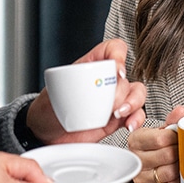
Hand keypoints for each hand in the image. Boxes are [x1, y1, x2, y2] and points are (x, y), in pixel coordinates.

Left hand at [28, 39, 147, 143]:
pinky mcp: (117, 118)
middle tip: (109, 104)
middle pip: (126, 76)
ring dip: (133, 103)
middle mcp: (105, 81)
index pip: (112, 49)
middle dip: (121, 91)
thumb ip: (72, 87)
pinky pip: (137, 115)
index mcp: (91, 65)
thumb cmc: (49, 107)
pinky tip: (128, 125)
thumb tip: (90, 88)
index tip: (117, 71)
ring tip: (118, 114)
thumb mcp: (54, 92)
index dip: (118, 55)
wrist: (46, 133)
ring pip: (137, 93)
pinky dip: (137, 119)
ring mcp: (113, 100)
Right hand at [128, 106, 183, 182]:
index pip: (159, 139)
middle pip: (166, 156)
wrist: (146, 162)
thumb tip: (181, 111)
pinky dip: (179, 182)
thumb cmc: (154, 145)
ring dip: (181, 167)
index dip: (175, 138)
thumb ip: (171, 120)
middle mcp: (136, 160)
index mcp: (136, 140)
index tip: (180, 137)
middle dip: (179, 152)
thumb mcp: (160, 130)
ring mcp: (141, 178)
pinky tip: (180, 175)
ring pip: (168, 173)